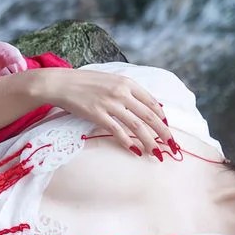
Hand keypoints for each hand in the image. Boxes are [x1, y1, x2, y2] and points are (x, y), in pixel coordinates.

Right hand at [33, 69, 175, 156]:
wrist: (62, 83)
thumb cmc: (86, 82)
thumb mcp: (111, 80)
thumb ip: (127, 91)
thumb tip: (143, 105)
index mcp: (127, 83)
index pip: (152, 102)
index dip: (162, 118)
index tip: (166, 129)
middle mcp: (121, 92)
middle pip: (149, 116)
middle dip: (163, 133)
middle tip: (172, 146)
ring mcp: (110, 104)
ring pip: (136, 126)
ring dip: (149, 141)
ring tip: (156, 153)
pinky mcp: (97, 114)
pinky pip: (117, 131)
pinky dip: (128, 142)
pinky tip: (134, 150)